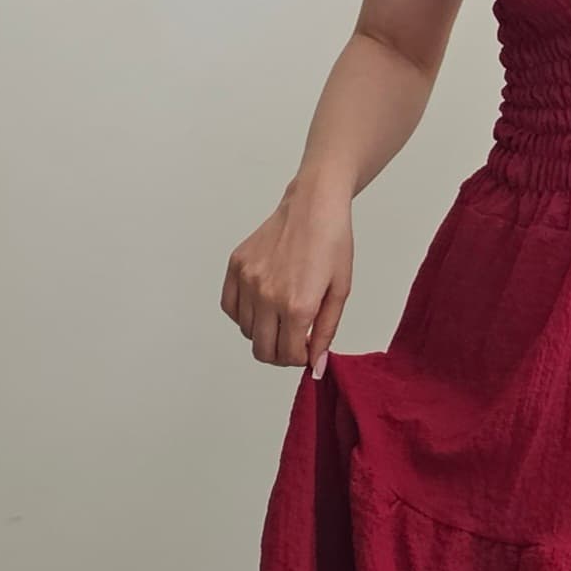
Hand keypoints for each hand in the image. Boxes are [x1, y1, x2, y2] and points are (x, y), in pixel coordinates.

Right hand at [221, 184, 352, 375]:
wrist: (314, 205)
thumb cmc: (333, 243)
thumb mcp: (340, 291)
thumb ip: (326, 332)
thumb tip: (316, 364)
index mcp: (297, 305)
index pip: (288, 355)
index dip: (300, 358)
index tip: (307, 349)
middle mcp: (267, 296)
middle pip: (263, 350)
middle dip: (281, 354)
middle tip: (295, 341)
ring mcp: (247, 281)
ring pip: (245, 331)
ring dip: (264, 332)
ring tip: (282, 316)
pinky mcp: (236, 266)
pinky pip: (230, 307)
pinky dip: (243, 315)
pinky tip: (262, 305)